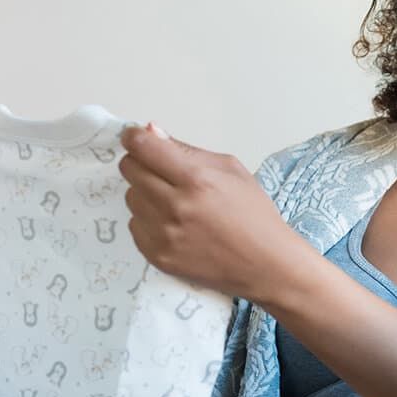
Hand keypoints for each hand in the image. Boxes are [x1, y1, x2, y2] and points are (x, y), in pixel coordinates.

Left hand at [118, 123, 302, 301]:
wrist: (266, 264)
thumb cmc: (254, 215)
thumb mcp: (231, 170)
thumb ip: (188, 150)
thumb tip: (150, 132)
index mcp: (197, 179)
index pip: (143, 148)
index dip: (133, 137)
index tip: (134, 137)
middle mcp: (176, 206)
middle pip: (130, 170)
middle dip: (141, 163)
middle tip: (161, 171)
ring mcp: (164, 234)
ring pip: (131, 197)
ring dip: (145, 194)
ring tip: (174, 202)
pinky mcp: (158, 256)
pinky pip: (135, 225)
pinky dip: (149, 220)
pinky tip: (174, 224)